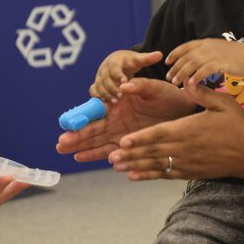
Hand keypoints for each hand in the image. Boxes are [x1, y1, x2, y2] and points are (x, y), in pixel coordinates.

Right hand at [57, 78, 195, 163]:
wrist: (183, 112)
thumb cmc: (169, 96)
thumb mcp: (155, 88)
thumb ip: (140, 86)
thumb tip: (123, 85)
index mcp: (118, 102)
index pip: (95, 110)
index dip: (81, 117)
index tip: (68, 123)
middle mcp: (115, 118)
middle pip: (92, 128)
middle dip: (75, 135)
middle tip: (60, 143)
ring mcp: (120, 132)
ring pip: (96, 141)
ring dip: (81, 146)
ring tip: (64, 151)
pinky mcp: (128, 144)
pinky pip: (109, 151)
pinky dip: (96, 154)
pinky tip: (81, 157)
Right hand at [90, 50, 162, 101]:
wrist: (120, 64)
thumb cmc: (131, 62)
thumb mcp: (139, 60)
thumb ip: (148, 59)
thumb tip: (159, 54)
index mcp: (115, 61)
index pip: (115, 67)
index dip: (118, 75)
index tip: (125, 81)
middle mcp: (105, 68)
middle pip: (105, 78)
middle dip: (111, 87)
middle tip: (120, 96)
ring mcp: (100, 77)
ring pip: (98, 86)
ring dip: (105, 93)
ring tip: (115, 101)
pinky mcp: (97, 85)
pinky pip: (94, 91)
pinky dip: (98, 96)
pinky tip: (107, 103)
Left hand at [108, 82, 243, 181]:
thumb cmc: (238, 125)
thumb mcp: (223, 103)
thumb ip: (202, 93)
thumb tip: (187, 81)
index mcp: (189, 129)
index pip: (159, 134)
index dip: (140, 138)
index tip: (123, 140)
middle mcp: (185, 148)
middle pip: (152, 151)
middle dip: (130, 154)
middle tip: (110, 157)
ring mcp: (187, 162)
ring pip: (155, 164)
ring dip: (134, 166)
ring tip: (116, 167)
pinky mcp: (190, 172)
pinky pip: (165, 174)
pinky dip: (148, 175)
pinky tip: (134, 176)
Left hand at [165, 39, 243, 86]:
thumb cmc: (237, 55)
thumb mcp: (219, 49)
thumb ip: (207, 52)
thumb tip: (195, 59)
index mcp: (206, 42)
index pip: (186, 46)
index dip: (175, 54)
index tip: (167, 62)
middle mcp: (208, 47)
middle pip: (186, 56)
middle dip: (176, 67)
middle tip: (169, 77)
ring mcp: (214, 54)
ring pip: (192, 63)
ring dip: (182, 73)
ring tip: (176, 82)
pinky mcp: (221, 63)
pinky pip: (204, 70)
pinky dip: (196, 77)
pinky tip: (191, 84)